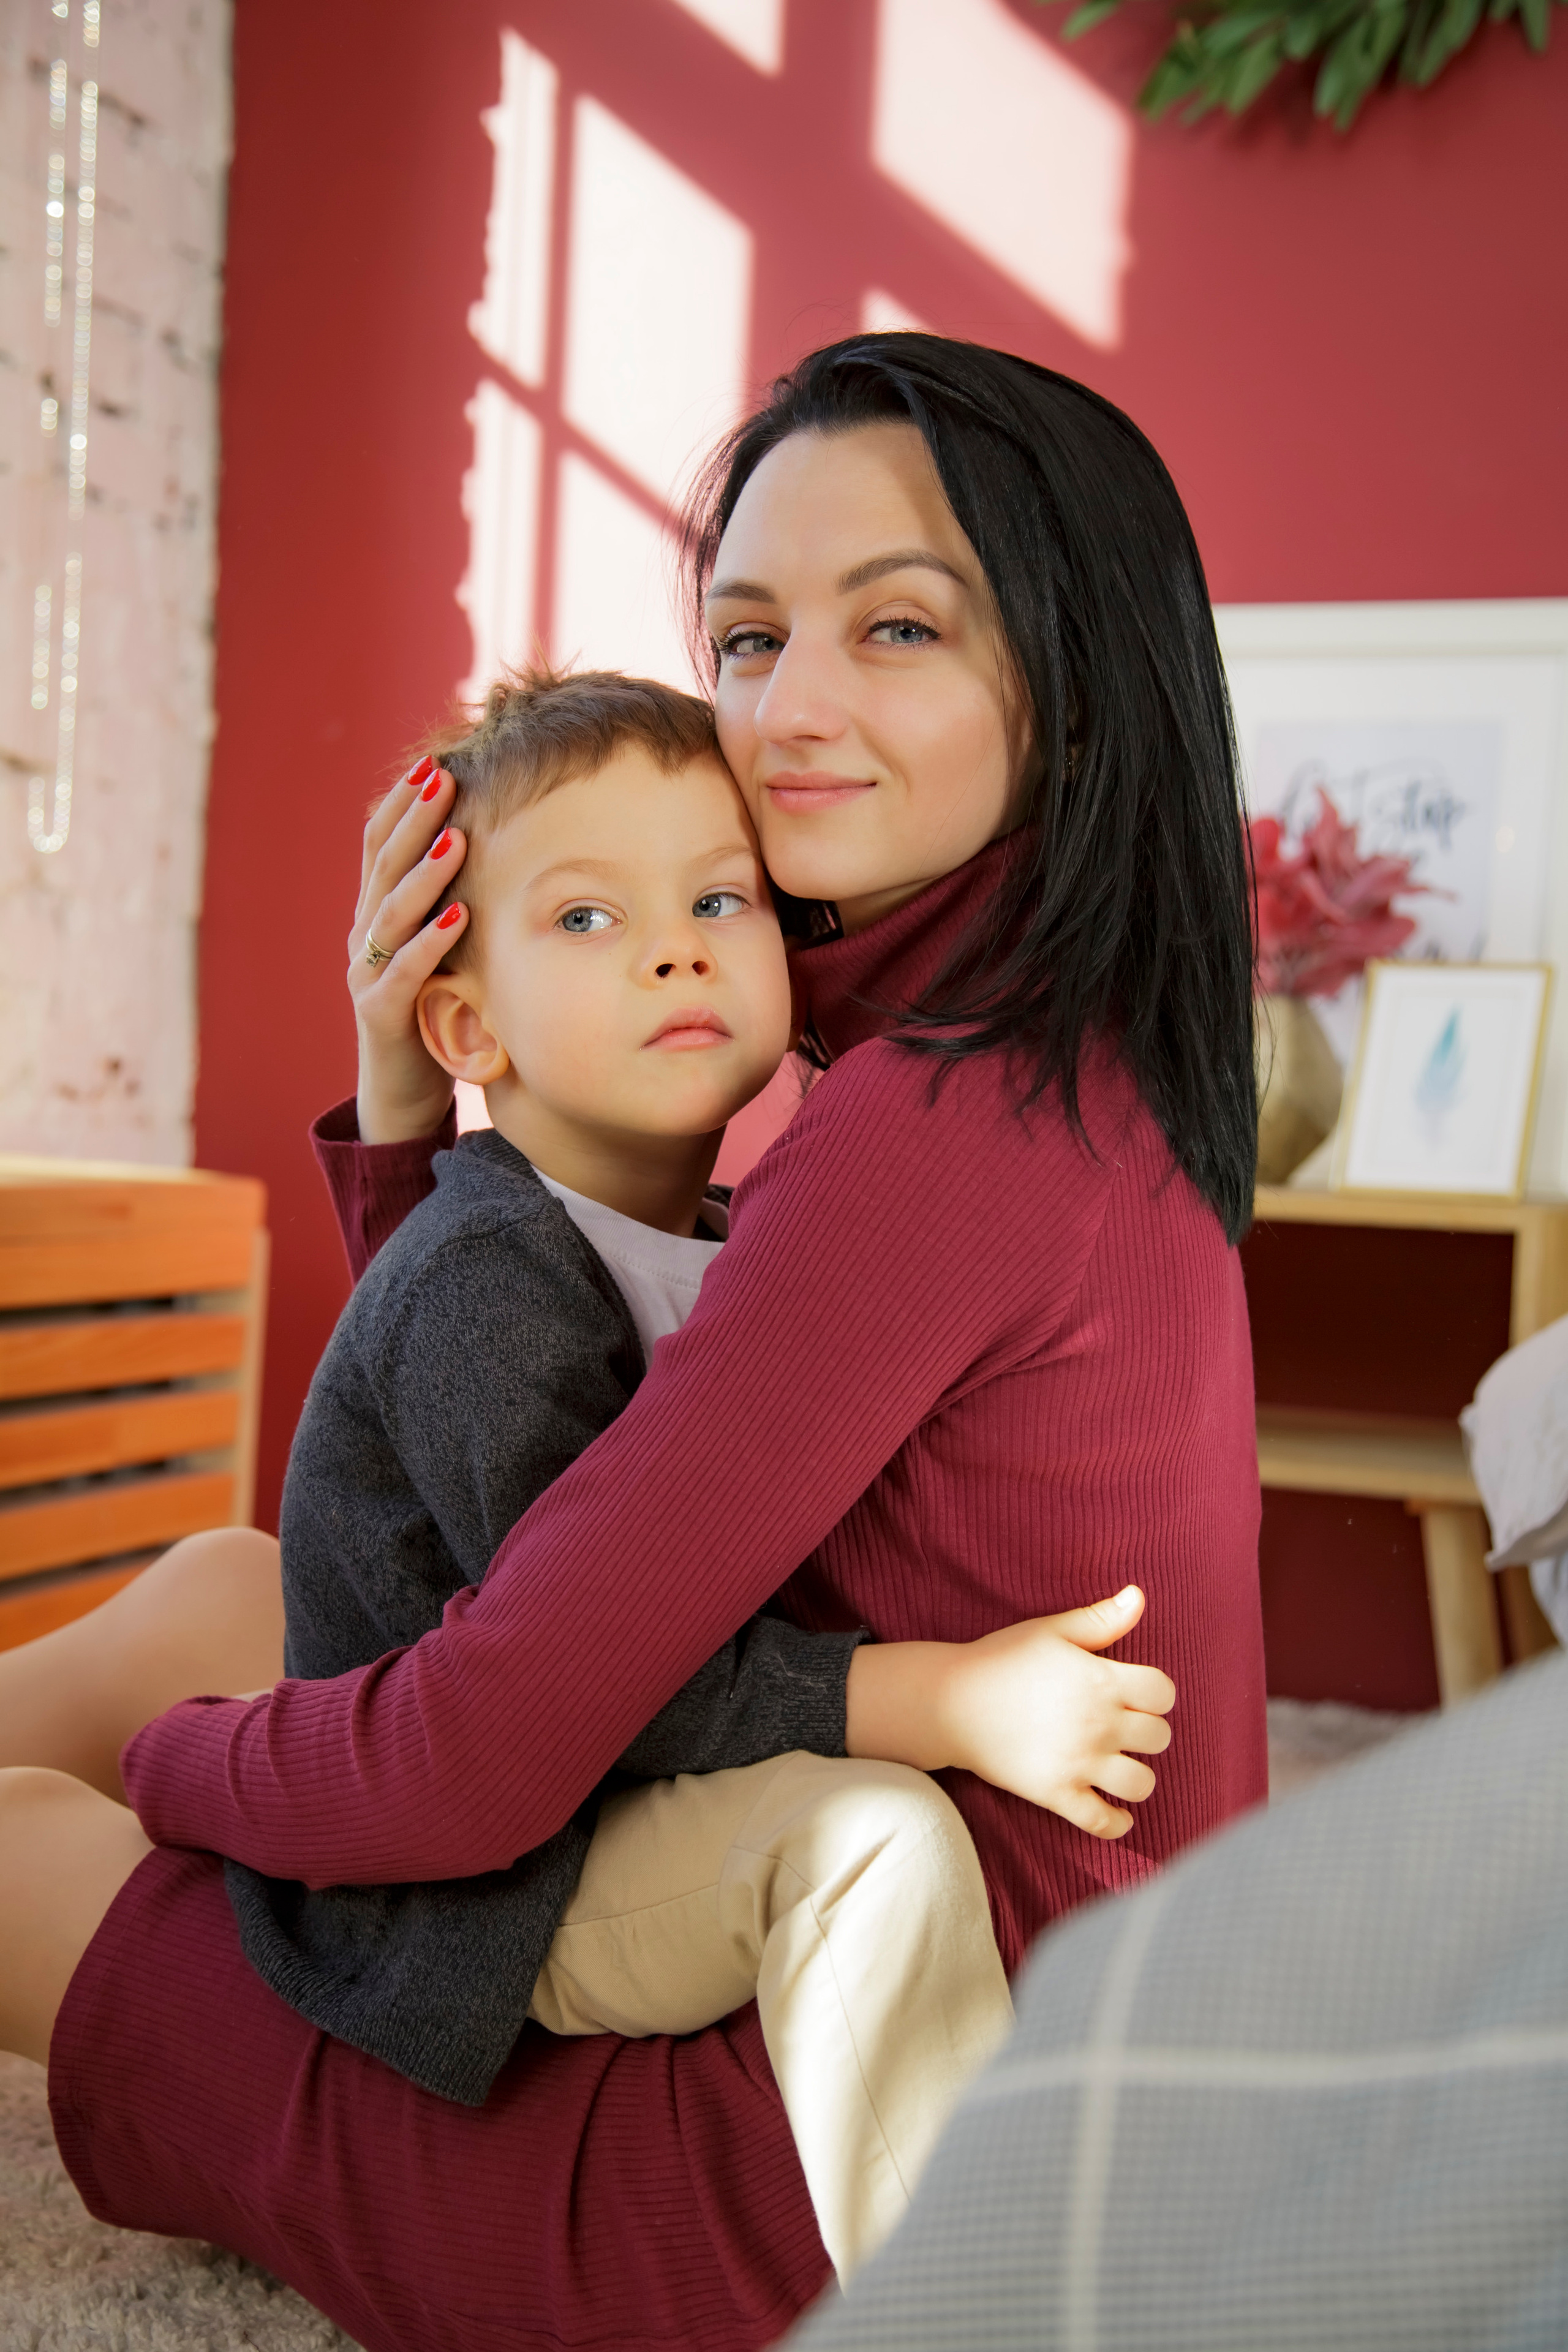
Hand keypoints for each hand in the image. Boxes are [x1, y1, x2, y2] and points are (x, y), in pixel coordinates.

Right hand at [349, 761, 471, 1142]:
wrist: (402, 1092)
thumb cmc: (428, 1013)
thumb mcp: (434, 951)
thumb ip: (441, 906)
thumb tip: (480, 847)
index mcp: (373, 917)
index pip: (377, 848)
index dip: (400, 805)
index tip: (430, 764)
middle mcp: (362, 938)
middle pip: (384, 866)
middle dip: (414, 820)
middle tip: (442, 777)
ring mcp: (366, 975)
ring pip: (391, 914)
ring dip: (425, 872)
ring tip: (457, 836)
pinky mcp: (381, 1014)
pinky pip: (404, 973)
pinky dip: (430, 943)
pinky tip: (458, 916)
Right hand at [844, 1586, 1174, 1840]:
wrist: (949, 1702)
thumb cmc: (1001, 1659)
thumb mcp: (1051, 1631)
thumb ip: (1100, 1619)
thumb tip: (1139, 1596)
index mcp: (1100, 1679)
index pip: (1163, 1693)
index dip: (1157, 1694)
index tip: (1140, 1695)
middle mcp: (1097, 1723)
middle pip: (1159, 1737)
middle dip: (1149, 1732)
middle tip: (1127, 1729)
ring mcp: (1077, 1762)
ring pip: (1140, 1784)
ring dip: (1138, 1777)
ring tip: (1121, 1767)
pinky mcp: (1055, 1793)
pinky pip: (1102, 1822)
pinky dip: (1116, 1823)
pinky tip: (1117, 1813)